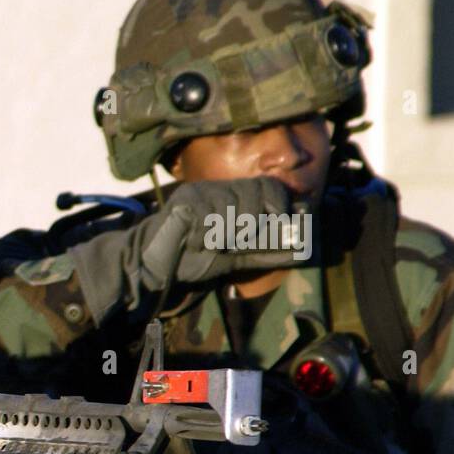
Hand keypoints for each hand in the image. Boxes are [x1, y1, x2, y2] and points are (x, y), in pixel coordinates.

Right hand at [69, 176, 298, 320]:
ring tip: (213, 245)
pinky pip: (210, 215)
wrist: (153, 267)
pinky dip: (209, 235)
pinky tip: (197, 243)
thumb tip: (300, 248)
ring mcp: (199, 193)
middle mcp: (216, 189)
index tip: (278, 226)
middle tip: (237, 244)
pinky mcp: (183, 203)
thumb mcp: (236, 257)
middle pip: (254, 194)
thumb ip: (264, 250)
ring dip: (229, 234)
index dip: (278, 205)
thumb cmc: (192, 259)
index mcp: (231, 196)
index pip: (268, 186)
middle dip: (255, 224)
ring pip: (234, 206)